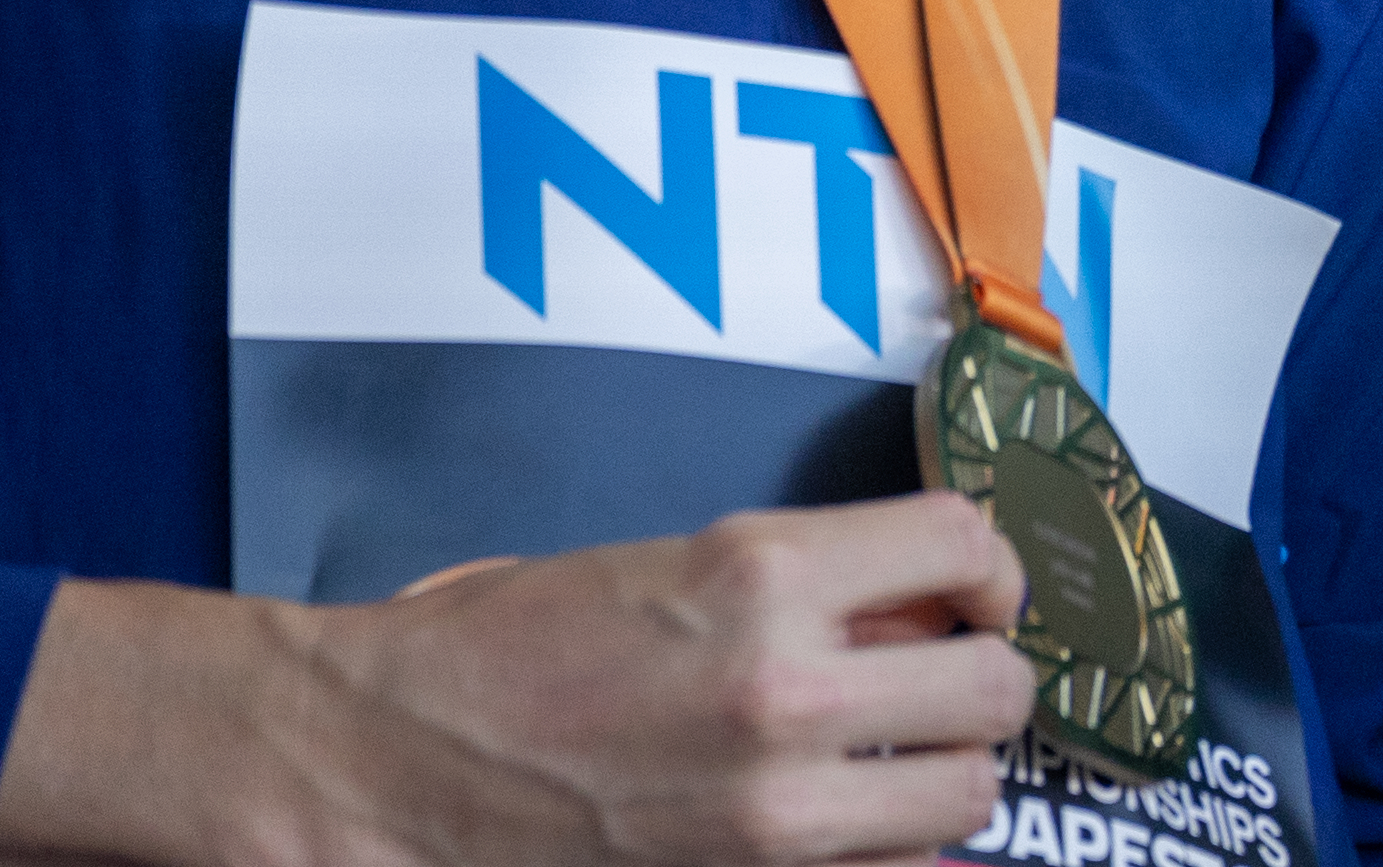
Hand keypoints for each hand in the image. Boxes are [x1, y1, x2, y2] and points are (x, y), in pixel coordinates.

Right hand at [0, 492, 1035, 866]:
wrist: (386, 762)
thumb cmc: (503, 650)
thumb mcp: (670, 565)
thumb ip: (807, 583)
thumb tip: (915, 609)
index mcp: (763, 574)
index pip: (966, 545)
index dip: (986, 567)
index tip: (971, 590)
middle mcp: (788, 690)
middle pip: (995, 690)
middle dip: (981, 680)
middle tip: (941, 679)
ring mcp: (775, 811)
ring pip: (965, 800)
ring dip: (943, 776)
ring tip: (893, 761)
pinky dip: (889, 855)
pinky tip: (845, 827)